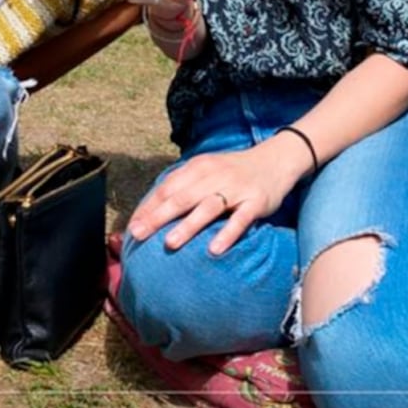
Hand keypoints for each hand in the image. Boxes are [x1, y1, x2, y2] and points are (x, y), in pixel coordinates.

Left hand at [128, 138, 302, 254]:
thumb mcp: (206, 171)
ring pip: (208, 207)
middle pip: (182, 197)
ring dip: (188, 226)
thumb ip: (183, 186)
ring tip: (170, 243)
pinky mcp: (256, 201)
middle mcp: (214, 176)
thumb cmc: (233, 171)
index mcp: (198, 168)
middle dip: (158, 217)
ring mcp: (235, 189)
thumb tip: (151, 210)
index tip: (131, 227)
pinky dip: (227, 233)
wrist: (275, 159)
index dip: (148, 207)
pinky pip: (240, 219)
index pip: (167, 187)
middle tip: (139, 234)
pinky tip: (214, 249)